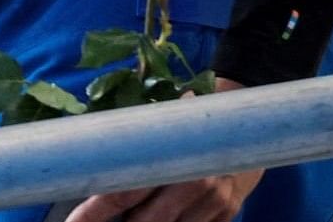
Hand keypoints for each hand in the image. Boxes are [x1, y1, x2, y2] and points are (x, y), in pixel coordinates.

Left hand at [61, 80, 260, 221]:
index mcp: (172, 153)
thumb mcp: (162, 121)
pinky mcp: (228, 213)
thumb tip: (88, 159)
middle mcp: (195, 182)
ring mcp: (214, 202)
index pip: (122, 192)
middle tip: (95, 220)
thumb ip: (135, 143)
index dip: (93, 213)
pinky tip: (166, 214)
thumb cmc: (189, 119)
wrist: (244, 121)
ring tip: (133, 215)